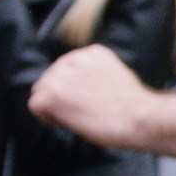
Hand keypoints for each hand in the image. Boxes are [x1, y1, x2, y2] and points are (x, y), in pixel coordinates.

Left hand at [28, 45, 155, 150]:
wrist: (141, 118)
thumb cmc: (136, 109)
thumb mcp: (116, 79)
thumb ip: (95, 77)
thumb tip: (80, 91)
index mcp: (93, 53)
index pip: (66, 68)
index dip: (72, 89)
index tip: (86, 102)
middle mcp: (75, 59)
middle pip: (50, 78)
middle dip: (61, 97)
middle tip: (82, 113)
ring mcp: (62, 75)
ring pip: (40, 90)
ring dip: (54, 107)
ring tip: (77, 117)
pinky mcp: (53, 93)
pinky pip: (35, 105)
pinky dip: (46, 117)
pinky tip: (66, 122)